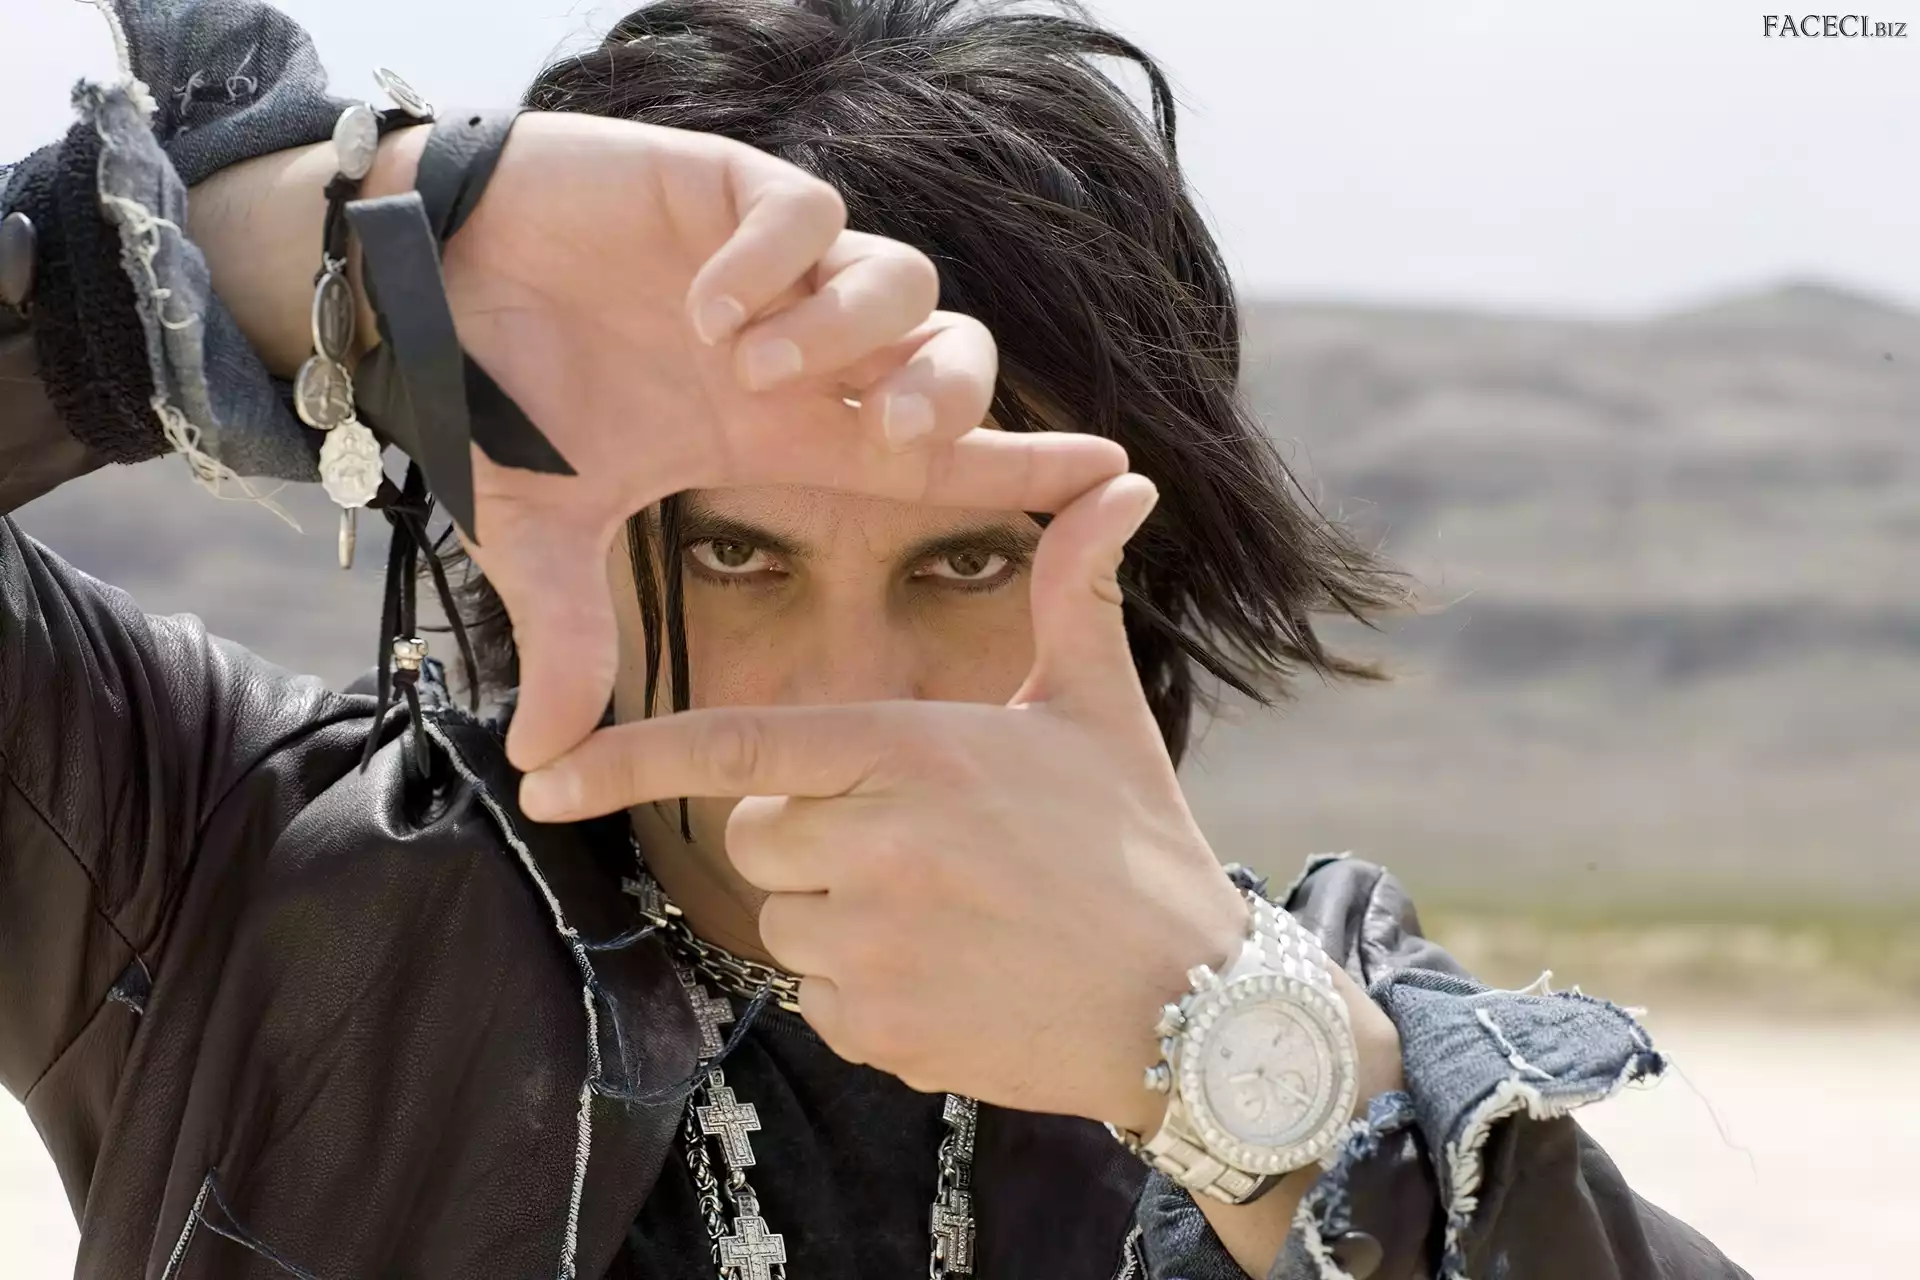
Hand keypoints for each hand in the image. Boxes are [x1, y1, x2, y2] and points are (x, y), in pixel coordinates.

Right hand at [189, 115, 1127, 769]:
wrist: (422, 281)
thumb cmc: (500, 397)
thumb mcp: (543, 532)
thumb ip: (571, 636)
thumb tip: (538, 768)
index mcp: (784, 433)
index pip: (934, 451)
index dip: (1023, 461)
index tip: (1113, 475)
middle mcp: (801, 354)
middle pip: (949, 358)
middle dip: (947, 395)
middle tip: (882, 433)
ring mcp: (773, 271)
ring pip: (900, 279)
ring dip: (840, 332)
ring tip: (742, 369)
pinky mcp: (726, 193)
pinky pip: (806, 210)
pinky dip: (772, 262)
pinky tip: (704, 301)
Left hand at [522, 473, 1250, 1125]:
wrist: (1191, 1005)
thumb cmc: (1138, 844)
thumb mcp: (1100, 709)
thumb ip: (1074, 593)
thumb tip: (1122, 483)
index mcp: (917, 751)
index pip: (738, 745)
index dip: (630, 757)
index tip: (547, 776)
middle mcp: (880, 844)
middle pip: (756, 832)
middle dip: (809, 836)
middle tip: (918, 846)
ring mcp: (876, 945)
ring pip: (783, 918)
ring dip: (838, 914)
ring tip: (949, 914)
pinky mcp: (880, 1028)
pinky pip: (816, 996)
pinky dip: (864, 989)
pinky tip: (952, 975)